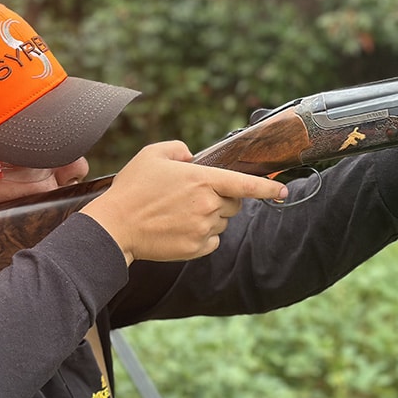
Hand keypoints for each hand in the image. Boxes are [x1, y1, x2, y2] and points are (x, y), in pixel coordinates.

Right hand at [81, 141, 287, 263]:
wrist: (115, 226)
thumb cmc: (132, 188)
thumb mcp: (152, 154)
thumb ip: (179, 149)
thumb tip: (193, 158)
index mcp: (202, 179)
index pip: (245, 184)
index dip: (267, 188)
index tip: (282, 191)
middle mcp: (208, 204)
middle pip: (234, 204)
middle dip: (222, 199)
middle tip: (195, 197)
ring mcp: (203, 228)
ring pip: (222, 221)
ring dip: (210, 216)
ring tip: (180, 213)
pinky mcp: (196, 248)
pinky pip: (213, 240)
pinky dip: (203, 234)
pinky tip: (180, 228)